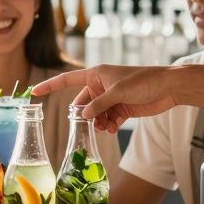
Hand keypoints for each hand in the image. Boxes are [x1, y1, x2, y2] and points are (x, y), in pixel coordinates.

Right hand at [32, 64, 178, 132]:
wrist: (169, 88)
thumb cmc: (144, 82)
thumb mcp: (118, 93)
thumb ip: (98, 105)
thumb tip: (82, 116)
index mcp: (96, 75)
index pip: (67, 80)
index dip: (50, 86)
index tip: (34, 92)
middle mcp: (101, 85)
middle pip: (82, 103)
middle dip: (83, 115)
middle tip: (87, 124)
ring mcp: (111, 98)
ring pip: (95, 114)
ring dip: (97, 123)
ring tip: (105, 128)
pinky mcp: (122, 108)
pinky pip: (107, 119)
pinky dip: (108, 125)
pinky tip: (112, 129)